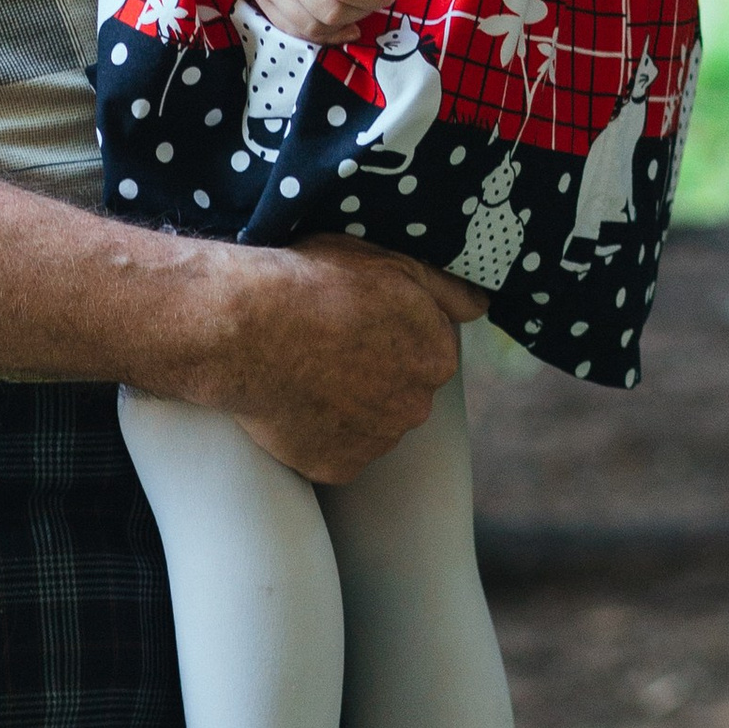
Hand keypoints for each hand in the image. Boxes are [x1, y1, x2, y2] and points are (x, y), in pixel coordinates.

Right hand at [201, 238, 471, 481]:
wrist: (247, 328)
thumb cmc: (314, 283)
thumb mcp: (390, 261)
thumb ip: (448, 289)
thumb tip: (481, 306)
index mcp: (437, 354)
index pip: (427, 348)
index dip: (390, 330)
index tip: (357, 318)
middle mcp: (418, 404)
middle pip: (400, 389)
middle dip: (373, 371)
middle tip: (327, 344)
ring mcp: (379, 440)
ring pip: (370, 422)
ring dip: (346, 404)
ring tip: (303, 370)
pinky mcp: (340, 466)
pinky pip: (334, 450)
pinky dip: (318, 432)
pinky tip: (293, 401)